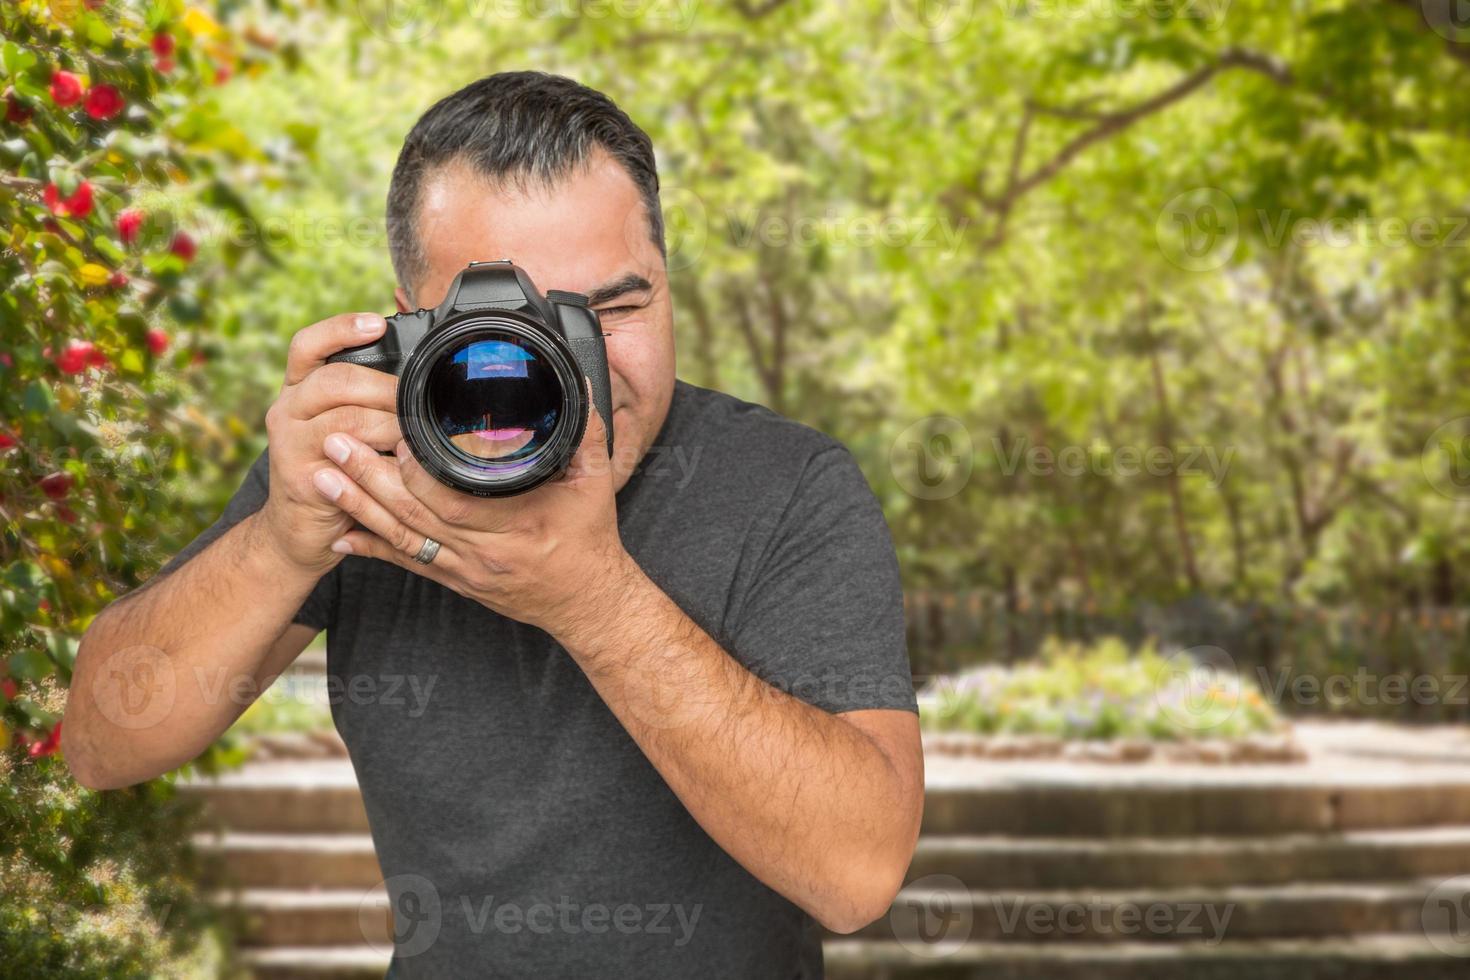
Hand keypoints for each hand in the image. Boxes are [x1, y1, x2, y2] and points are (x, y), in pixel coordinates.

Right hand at [256, 312, 402, 571]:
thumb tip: (419, 377)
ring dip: (391, 424)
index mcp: (299, 390)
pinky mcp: (301, 478)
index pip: (308, 345)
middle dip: (385, 387)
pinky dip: (380, 459)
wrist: (298, 532)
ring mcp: (289, 444)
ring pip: (347, 418)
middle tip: (418, 400)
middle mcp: (287, 410)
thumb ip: (365, 401)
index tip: (376, 323)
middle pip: (336, 379)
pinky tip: (400, 462)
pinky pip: (347, 460)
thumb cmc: (336, 472)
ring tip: (416, 434)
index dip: (340, 329)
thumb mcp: (345, 428)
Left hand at [311, 392, 637, 639]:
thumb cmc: (591, 540)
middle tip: (334, 443)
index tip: (393, 436)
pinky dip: (370, 549)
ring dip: (357, 507)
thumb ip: (584, 432)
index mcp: (513, 525)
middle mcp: (481, 552)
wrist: (588, 602)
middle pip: (411, 515)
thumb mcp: (595, 482)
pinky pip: (406, 564)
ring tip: (322, 478)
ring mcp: (464, 570)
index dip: (416, 470)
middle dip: (367, 478)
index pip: (451, 498)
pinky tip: (340, 537)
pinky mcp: (455, 582)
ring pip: (399, 539)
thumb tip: (578, 383)